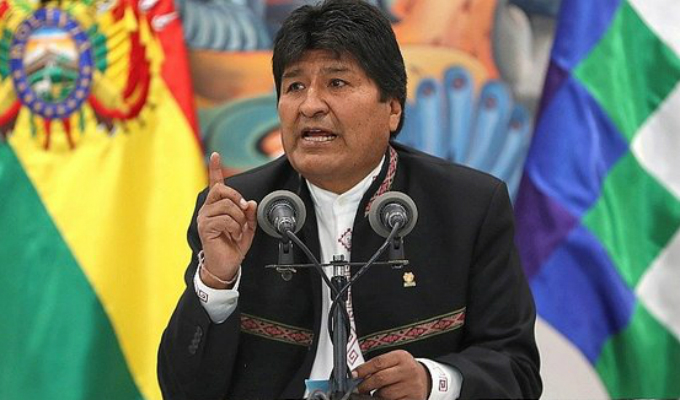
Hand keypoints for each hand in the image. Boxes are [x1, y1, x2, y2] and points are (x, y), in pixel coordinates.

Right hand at [196, 152, 256, 288]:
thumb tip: (251, 203)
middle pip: (222, 190)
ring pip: (226, 205)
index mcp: (217, 206)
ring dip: (239, 218)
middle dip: (237, 198)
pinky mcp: (206, 227)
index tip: (216, 155)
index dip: (215, 169)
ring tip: (238, 230)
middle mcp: (208, 209)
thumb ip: (250, 214)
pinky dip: (235, 227)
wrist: (226, 265)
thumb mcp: (247, 228)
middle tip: (244, 212)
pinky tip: (233, 235)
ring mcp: (205, 218)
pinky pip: (225, 219)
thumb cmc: (233, 246)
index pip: (215, 184)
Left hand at [353, 350, 430, 399]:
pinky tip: (385, 398)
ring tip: (376, 392)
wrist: (424, 378)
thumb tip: (357, 375)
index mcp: (401, 357)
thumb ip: (378, 365)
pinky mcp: (413, 399)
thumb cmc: (403, 369)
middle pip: (380, 379)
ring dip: (376, 395)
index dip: (363, 370)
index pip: (378, 362)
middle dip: (365, 385)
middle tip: (359, 388)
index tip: (353, 375)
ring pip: (385, 394)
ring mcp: (412, 386)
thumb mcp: (394, 360)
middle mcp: (408, 370)